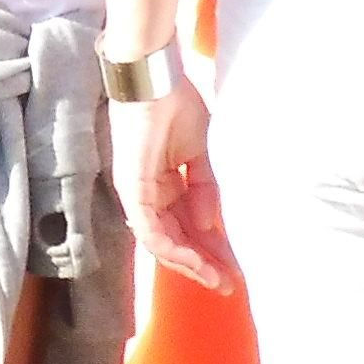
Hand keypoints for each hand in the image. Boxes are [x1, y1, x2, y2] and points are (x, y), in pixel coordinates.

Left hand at [117, 79, 241, 295]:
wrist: (156, 79)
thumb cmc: (176, 106)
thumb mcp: (201, 154)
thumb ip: (204, 190)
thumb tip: (210, 223)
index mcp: (161, 184)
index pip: (185, 226)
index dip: (209, 249)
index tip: (232, 268)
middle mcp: (146, 193)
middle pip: (175, 239)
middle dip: (203, 264)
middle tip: (228, 284)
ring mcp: (136, 193)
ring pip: (161, 242)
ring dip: (191, 264)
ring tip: (216, 279)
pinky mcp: (131, 189)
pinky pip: (150, 230)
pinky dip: (173, 249)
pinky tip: (195, 262)